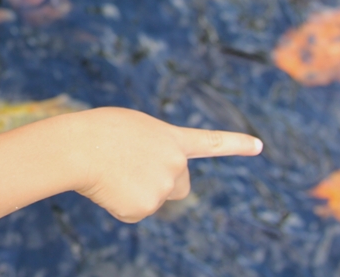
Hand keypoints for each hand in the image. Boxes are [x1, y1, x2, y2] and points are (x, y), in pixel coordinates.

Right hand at [73, 107, 261, 222]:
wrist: (80, 148)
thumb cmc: (98, 131)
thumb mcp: (133, 130)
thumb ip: (151, 150)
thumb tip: (146, 179)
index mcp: (172, 139)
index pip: (210, 143)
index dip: (235, 144)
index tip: (259, 145)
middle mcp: (175, 165)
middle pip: (180, 186)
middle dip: (166, 184)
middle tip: (136, 169)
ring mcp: (162, 189)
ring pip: (153, 199)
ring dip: (135, 189)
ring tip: (113, 171)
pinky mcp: (143, 209)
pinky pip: (133, 210)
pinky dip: (120, 203)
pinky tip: (107, 186)